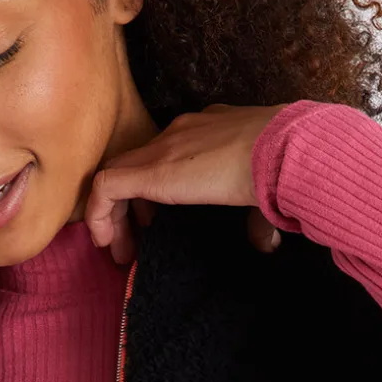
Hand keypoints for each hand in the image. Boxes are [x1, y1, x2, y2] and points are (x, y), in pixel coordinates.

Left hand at [84, 103, 290, 265]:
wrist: (282, 150)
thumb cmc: (282, 169)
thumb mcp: (264, 194)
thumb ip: (256, 218)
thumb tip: (266, 243)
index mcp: (208, 132)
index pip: (167, 153)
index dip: (155, 189)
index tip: (154, 223)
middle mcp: (181, 132)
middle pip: (138, 163)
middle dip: (130, 206)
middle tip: (132, 243)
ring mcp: (164, 148)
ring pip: (118, 174)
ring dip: (113, 214)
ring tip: (117, 250)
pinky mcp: (151, 170)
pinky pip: (106, 187)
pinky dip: (99, 214)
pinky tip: (106, 241)